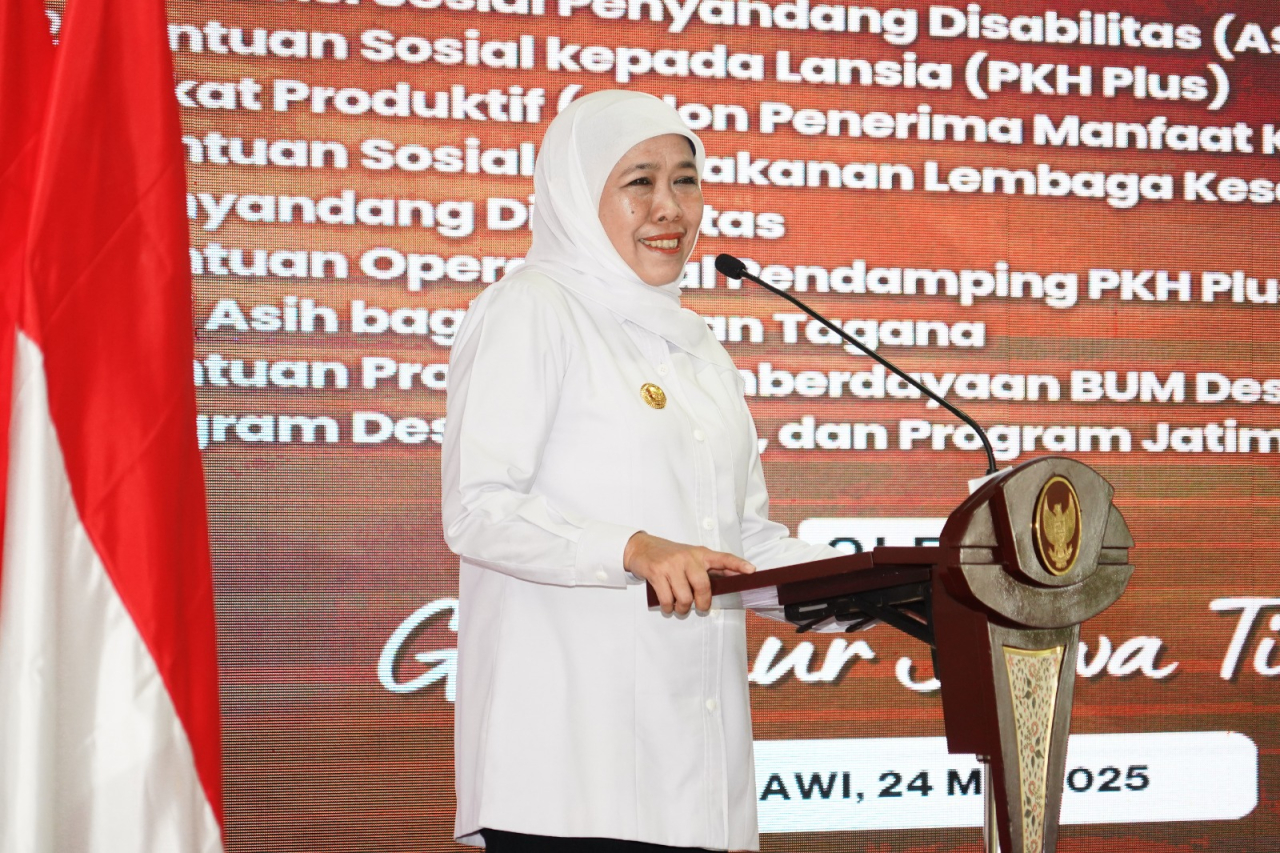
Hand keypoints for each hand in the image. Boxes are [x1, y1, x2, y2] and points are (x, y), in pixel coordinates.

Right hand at [623, 532, 754, 615]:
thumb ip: (708, 568)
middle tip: (700, 607)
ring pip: (684, 597)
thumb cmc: (670, 556)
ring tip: (679, 607)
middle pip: (703, 586)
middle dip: (702, 603)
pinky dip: (668, 607)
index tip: (751, 571)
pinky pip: (667, 599)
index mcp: (700, 553)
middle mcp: (687, 557)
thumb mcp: (691, 557)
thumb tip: (730, 581)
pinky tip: (668, 605)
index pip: (723, 558)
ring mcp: (672, 565)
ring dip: (682, 608)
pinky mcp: (657, 573)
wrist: (641, 547)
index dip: (738, 565)